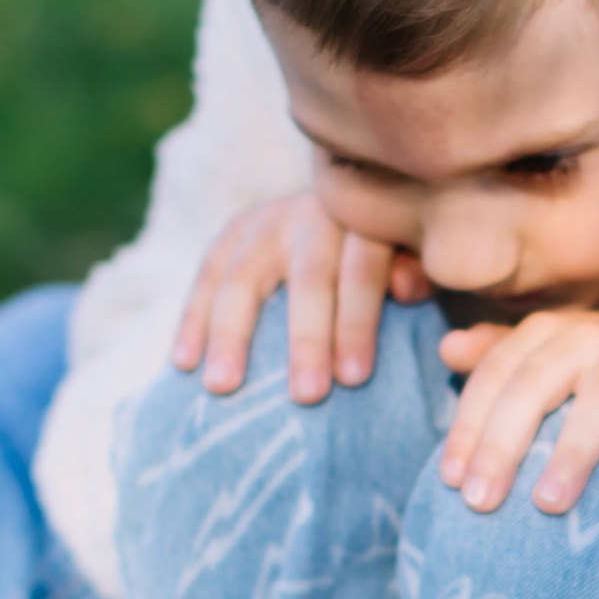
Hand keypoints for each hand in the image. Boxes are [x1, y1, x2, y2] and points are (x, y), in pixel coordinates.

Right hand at [174, 193, 426, 400]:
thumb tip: (406, 287)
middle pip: (308, 279)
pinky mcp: (235, 231)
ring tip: (221, 387)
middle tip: (306, 396)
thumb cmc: (392, 251)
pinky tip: (182, 363)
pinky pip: (207, 276)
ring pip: (243, 277)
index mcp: (366, 221)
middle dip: (306, 339)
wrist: (351, 201)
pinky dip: (192, 320)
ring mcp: (268, 220)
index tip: (354, 379)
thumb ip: (416, 271)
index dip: (357, 323)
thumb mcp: (414, 255)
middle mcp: (314, 213)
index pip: (362, 273)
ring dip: (230, 334)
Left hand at [439, 310, 598, 513]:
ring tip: (548, 504)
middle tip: (481, 502)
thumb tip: (446, 350)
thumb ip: (498, 355)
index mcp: (543, 333)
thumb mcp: (549, 354)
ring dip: (571, 454)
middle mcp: (583, 336)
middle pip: (533, 387)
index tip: (452, 481)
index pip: (494, 377)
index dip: (468, 427)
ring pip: (597, 400)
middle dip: (502, 446)